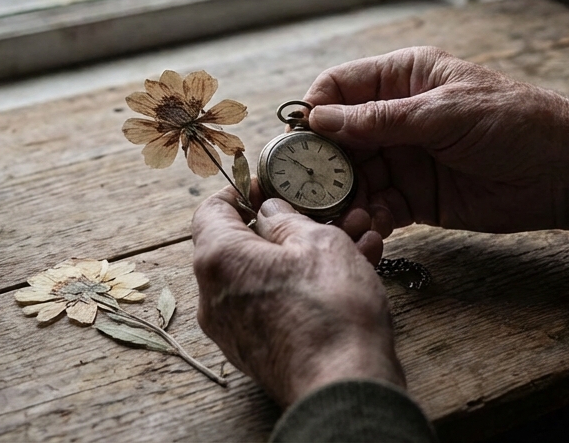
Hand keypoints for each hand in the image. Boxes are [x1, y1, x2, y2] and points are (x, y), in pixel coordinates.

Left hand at [192, 185, 402, 406]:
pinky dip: (308, 283)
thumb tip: (270, 212)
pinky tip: (357, 266)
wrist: (345, 385)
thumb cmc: (330, 310)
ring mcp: (235, 328)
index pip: (211, 210)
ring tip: (356, 235)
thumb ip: (288, 219)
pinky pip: (278, 302)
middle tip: (325, 211)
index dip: (241, 191)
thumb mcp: (318, 242)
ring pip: (269, 274)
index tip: (269, 184)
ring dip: (308, 252)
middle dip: (290, 223)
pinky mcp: (259, 350)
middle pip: (244, 243)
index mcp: (219, 260)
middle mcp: (216, 296)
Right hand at [306, 47, 568, 236]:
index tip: (297, 142)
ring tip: (340, 216)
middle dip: (319, 164)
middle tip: (305, 190)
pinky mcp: (416, 198)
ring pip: (352, 177)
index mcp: (403, 78)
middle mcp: (395, 116)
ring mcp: (404, 159)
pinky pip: (378, 207)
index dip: (314, 111)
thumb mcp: (445, 113)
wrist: (564, 171)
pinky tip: (367, 228)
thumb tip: (320, 119)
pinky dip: (368, 218)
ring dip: (342, 197)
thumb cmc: (513, 123)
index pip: (339, 87)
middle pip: (336, 138)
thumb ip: (382, 119)